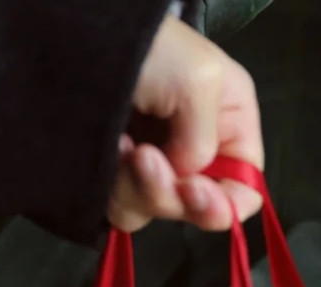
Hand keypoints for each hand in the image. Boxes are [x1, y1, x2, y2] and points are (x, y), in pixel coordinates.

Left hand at [108, 15, 263, 232]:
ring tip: (122, 143)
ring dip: (137, 186)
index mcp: (230, 127)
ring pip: (157, 212)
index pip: (244, 191)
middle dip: (169, 191)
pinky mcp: (122, 176)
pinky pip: (125, 208)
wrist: (76, 40)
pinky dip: (114, 186)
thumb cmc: (150, 47)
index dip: (223, 205)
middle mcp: (197, 153)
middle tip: (144, 157)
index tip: (191, 191)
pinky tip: (109, 150)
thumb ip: (205, 142)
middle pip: (197, 211)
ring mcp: (158, 167)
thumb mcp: (198, 80)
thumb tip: (184, 178)